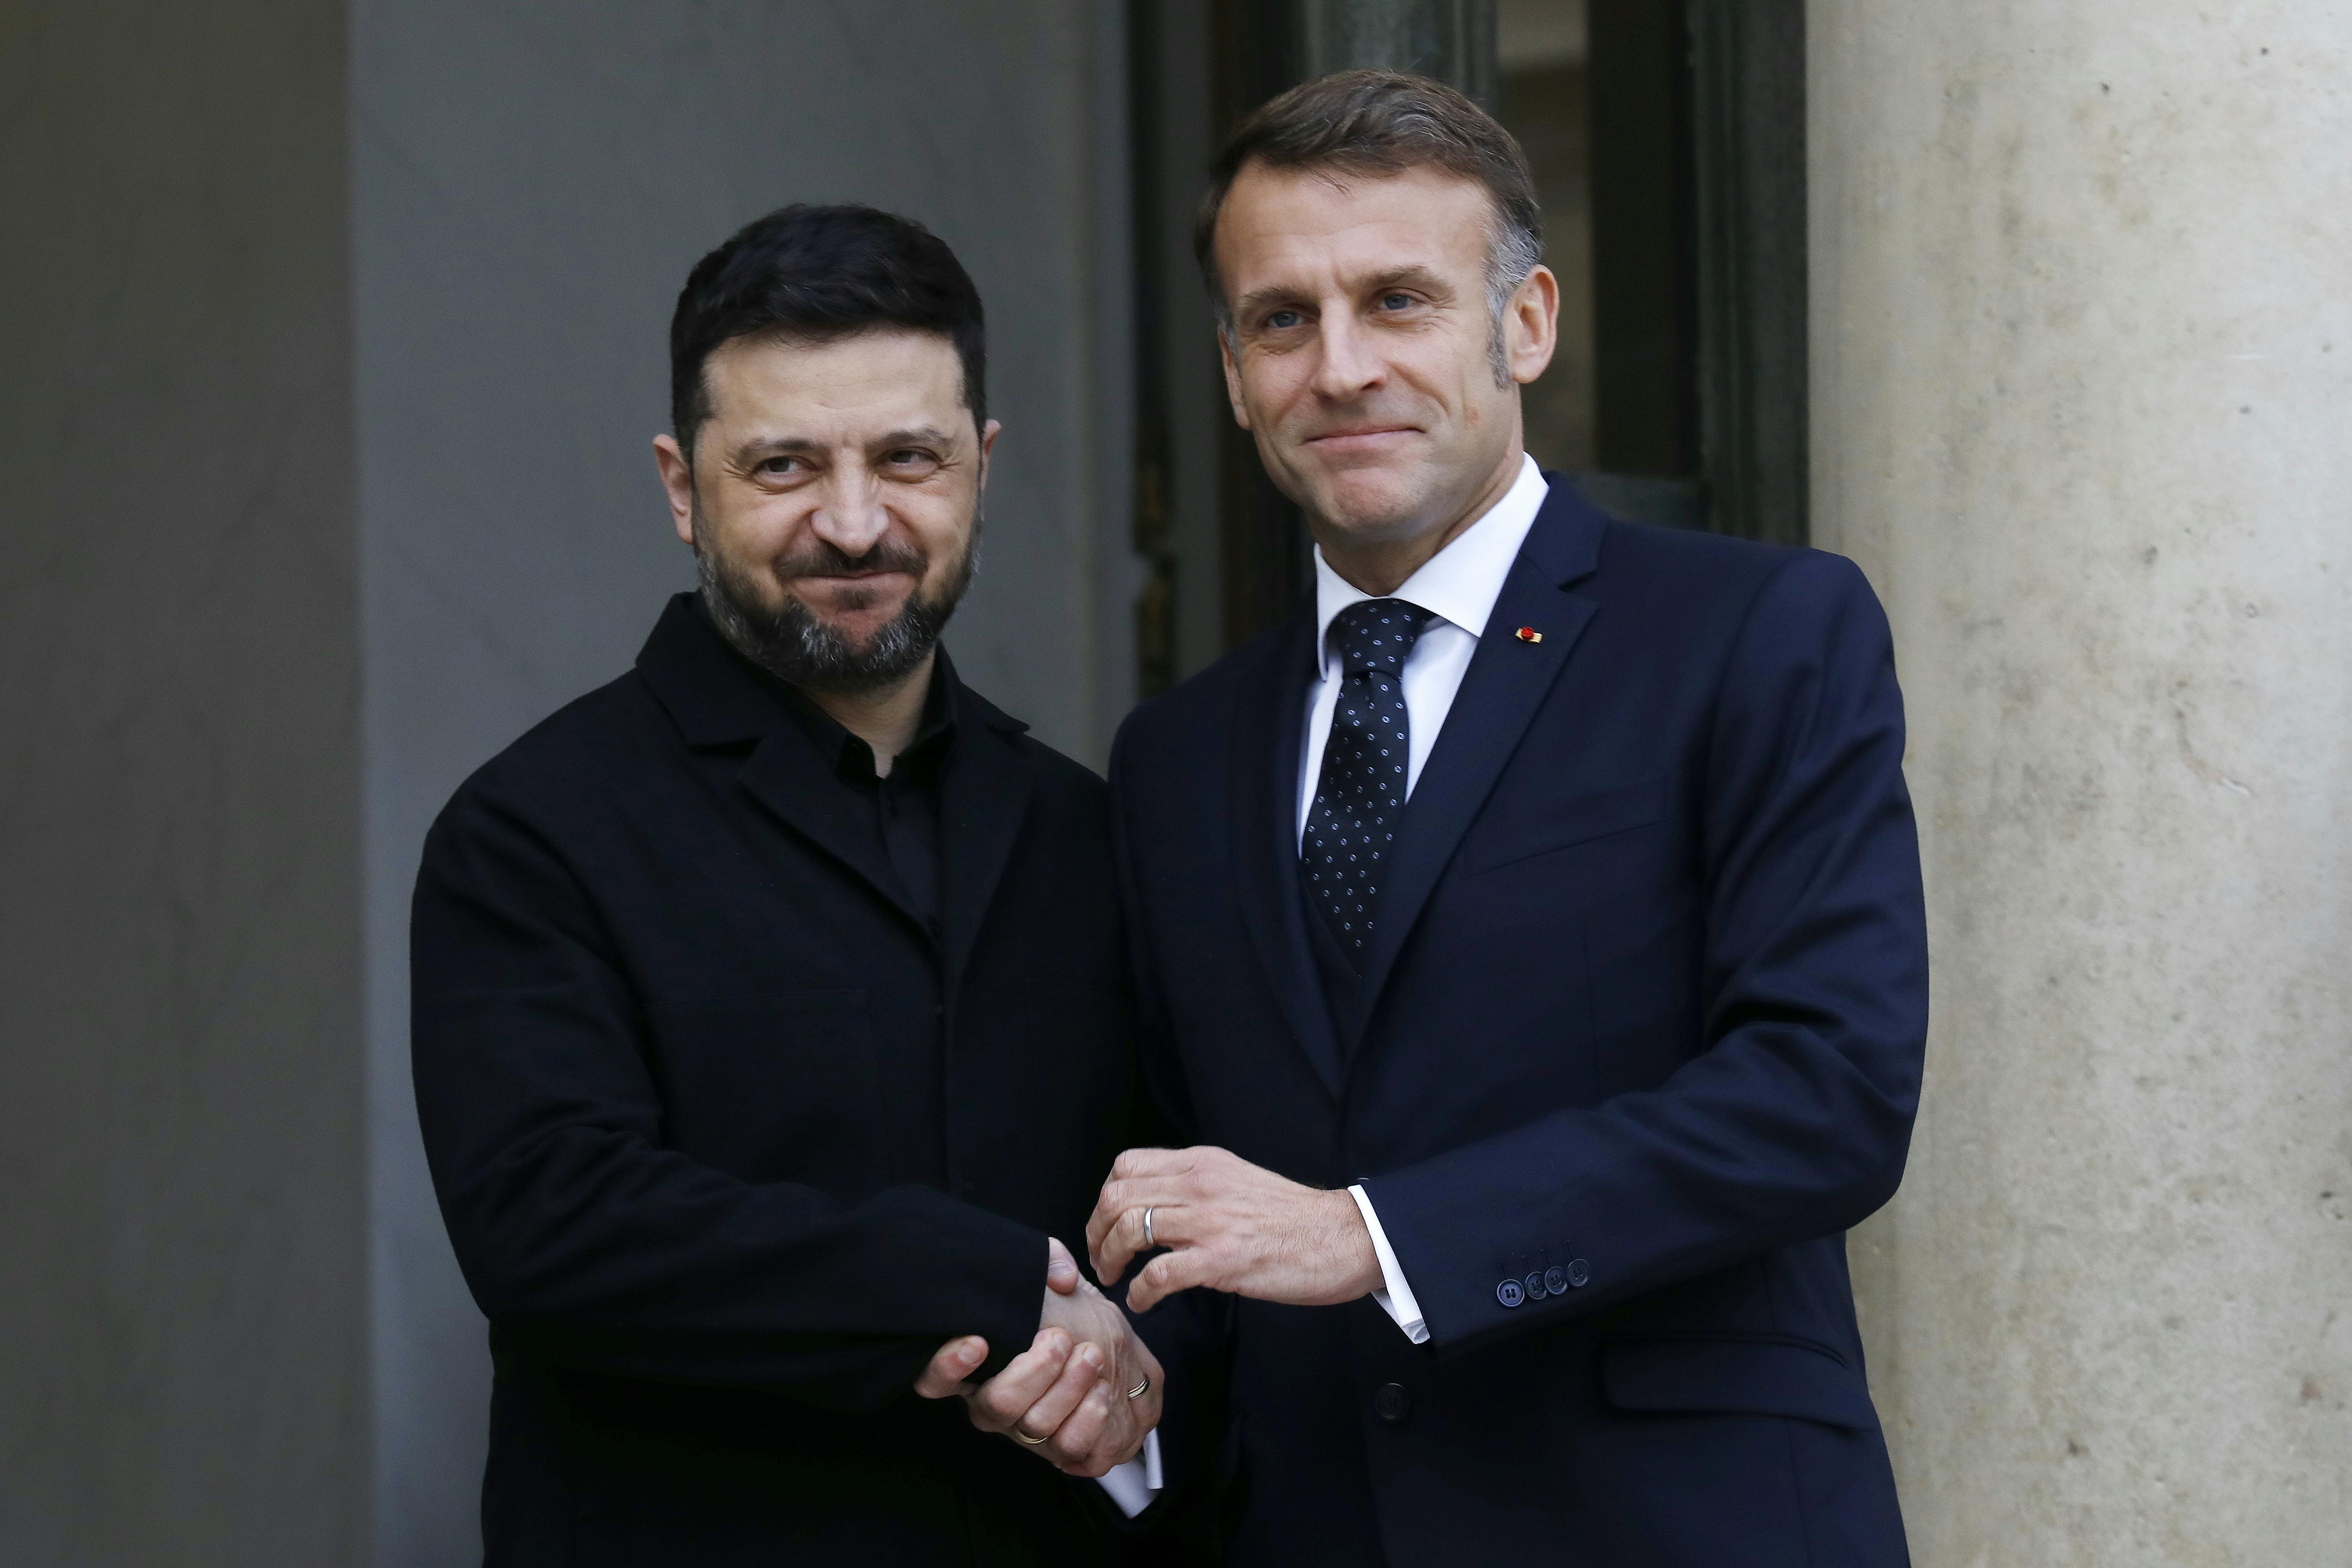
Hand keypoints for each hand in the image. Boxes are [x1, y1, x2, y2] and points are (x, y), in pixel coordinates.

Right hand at [912, 1237, 1163, 1477]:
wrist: (1115, 1360)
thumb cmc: (1073, 1319)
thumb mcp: (1057, 1283)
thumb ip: (1051, 1262)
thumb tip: (1060, 1276)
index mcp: (975, 1368)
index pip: (936, 1380)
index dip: (948, 1366)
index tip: (978, 1342)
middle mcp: (993, 1405)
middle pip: (999, 1403)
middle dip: (1034, 1370)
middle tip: (1061, 1339)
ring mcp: (1026, 1432)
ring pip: (1035, 1425)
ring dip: (1068, 1388)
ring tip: (1092, 1356)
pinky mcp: (1062, 1452)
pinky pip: (1070, 1449)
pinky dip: (1088, 1420)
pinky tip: (1101, 1392)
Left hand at [1087, 1145, 1382, 1312]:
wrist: (1342, 1236)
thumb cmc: (1292, 1217)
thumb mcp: (1237, 1179)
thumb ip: (1196, 1184)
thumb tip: (1154, 1203)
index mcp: (1202, 1163)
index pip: (1126, 1166)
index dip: (1104, 1198)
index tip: (1105, 1224)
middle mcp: (1200, 1185)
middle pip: (1117, 1196)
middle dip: (1096, 1231)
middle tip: (1101, 1258)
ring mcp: (1209, 1222)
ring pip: (1129, 1229)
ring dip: (1110, 1259)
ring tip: (1115, 1278)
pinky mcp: (1221, 1261)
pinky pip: (1158, 1274)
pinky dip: (1140, 1292)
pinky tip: (1143, 1301)